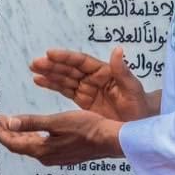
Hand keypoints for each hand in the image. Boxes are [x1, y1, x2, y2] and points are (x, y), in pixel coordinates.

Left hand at [0, 110, 122, 166]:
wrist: (110, 140)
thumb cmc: (86, 128)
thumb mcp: (56, 121)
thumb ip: (32, 122)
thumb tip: (9, 123)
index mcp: (42, 150)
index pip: (14, 143)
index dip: (0, 133)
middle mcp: (46, 157)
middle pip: (20, 146)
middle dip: (8, 132)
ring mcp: (56, 158)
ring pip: (31, 147)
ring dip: (20, 135)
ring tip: (12, 124)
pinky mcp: (64, 155)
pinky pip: (41, 148)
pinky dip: (33, 138)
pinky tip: (35, 132)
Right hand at [31, 47, 154, 121]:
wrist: (140, 124)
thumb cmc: (140, 105)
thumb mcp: (133, 89)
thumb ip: (123, 72)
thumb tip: (118, 50)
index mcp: (105, 72)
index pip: (82, 62)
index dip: (66, 58)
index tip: (50, 53)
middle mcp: (94, 78)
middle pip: (70, 69)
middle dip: (53, 65)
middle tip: (35, 62)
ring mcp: (88, 89)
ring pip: (65, 78)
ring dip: (49, 73)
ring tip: (33, 69)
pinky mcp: (83, 101)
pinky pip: (65, 90)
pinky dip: (52, 85)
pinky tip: (39, 80)